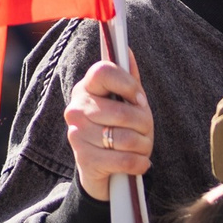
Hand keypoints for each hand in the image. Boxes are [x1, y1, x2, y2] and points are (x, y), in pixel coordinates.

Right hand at [64, 56, 150, 201]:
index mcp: (86, 88)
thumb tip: (126, 50)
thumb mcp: (126, 104)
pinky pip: (126, 160)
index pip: (104, 71)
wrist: (102, 171)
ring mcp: (77, 134)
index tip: (140, 100)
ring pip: (128, 138)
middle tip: (145, 131)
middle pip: (123, 112)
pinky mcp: (85, 160)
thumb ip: (128, 80)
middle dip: (145, 124)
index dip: (128, 85)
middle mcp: (76, 109)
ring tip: (141, 148)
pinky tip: (140, 163)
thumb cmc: (118, 130)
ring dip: (144, 146)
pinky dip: (140, 163)